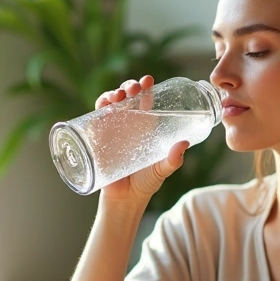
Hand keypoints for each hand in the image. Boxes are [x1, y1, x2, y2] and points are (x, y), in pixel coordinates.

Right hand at [94, 75, 188, 207]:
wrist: (124, 200)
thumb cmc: (145, 184)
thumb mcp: (162, 170)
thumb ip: (173, 159)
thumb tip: (183, 144)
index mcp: (145, 128)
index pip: (145, 102)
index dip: (146, 89)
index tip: (148, 80)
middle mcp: (129, 126)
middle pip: (127, 98)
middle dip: (129, 87)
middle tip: (134, 88)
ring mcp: (113, 131)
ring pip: (111, 104)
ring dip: (113, 93)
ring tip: (119, 95)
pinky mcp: (99, 138)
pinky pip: (96, 118)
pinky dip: (99, 106)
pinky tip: (104, 103)